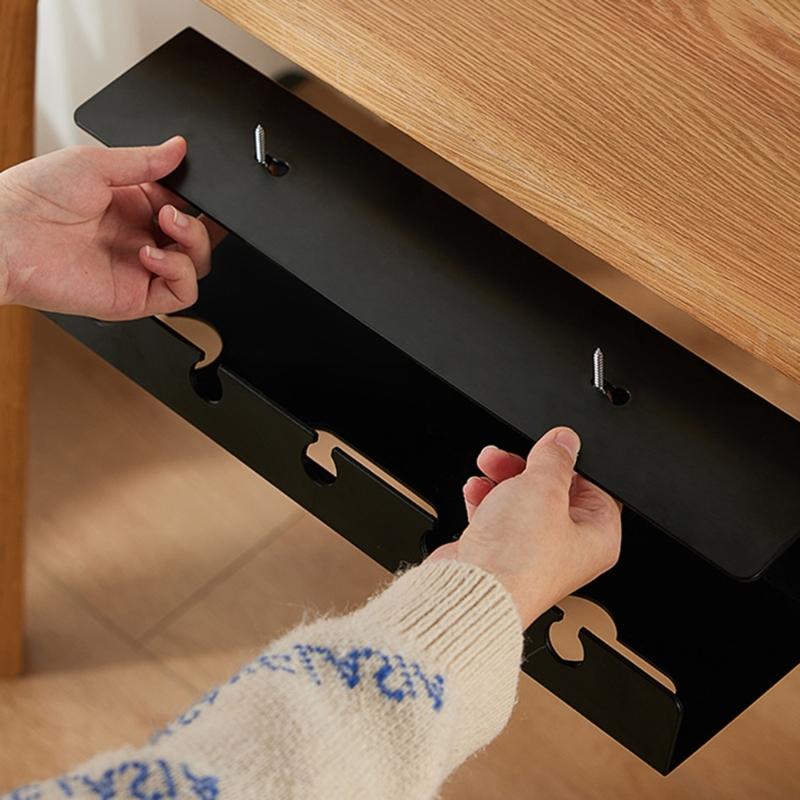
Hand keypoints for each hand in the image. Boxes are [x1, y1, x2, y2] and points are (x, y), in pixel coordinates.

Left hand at [0, 136, 224, 318]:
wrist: (4, 236)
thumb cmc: (32, 198)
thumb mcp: (93, 163)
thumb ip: (143, 160)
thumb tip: (178, 148)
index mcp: (132, 205)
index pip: (185, 206)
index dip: (197, 201)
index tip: (195, 188)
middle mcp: (139, 238)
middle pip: (197, 240)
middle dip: (200, 224)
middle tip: (177, 211)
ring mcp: (139, 269)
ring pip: (196, 266)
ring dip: (194, 245)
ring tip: (168, 226)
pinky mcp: (136, 297)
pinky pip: (182, 295)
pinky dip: (180, 273)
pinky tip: (152, 255)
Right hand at [428, 427, 621, 627]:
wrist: (471, 588)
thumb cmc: (517, 560)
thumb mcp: (543, 489)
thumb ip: (555, 458)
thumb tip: (564, 441)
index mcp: (598, 538)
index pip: (594, 487)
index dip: (570, 463)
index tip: (551, 447)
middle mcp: (568, 549)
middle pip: (554, 491)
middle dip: (526, 467)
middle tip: (510, 456)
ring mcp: (533, 552)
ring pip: (521, 501)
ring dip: (501, 478)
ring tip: (488, 466)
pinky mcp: (502, 554)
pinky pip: (498, 516)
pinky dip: (486, 499)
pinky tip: (476, 490)